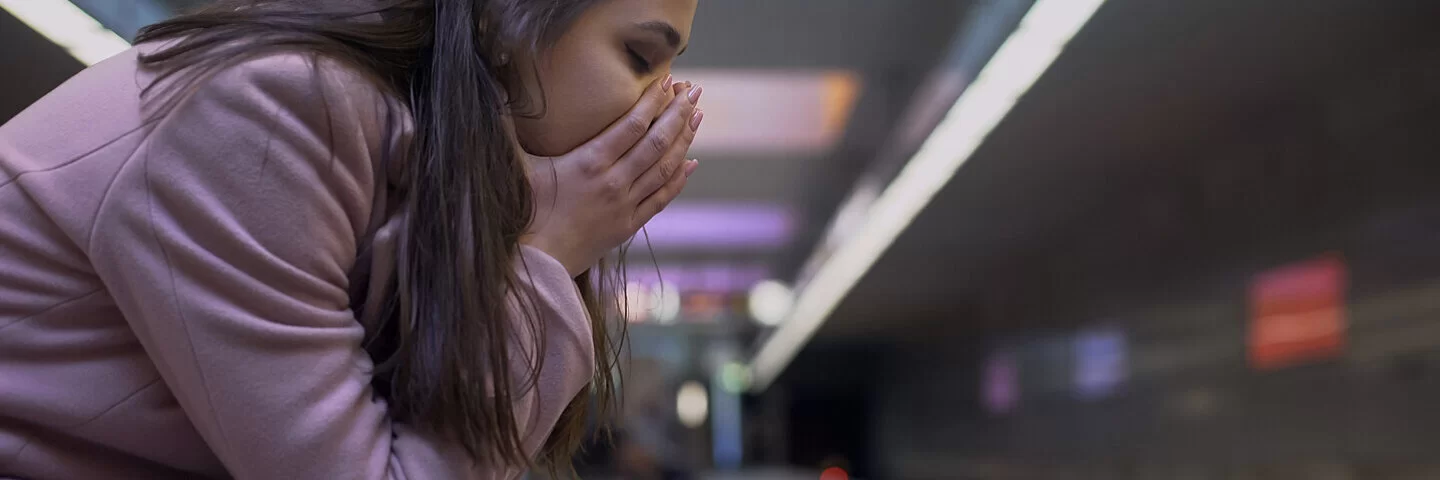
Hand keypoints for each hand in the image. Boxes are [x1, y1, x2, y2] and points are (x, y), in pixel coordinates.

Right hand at [523, 75, 703, 276]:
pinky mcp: (628, 225)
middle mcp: (614, 181)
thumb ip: (506, 129)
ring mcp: (625, 204)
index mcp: (589, 162)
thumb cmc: (523, 213)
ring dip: (684, 139)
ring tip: (697, 116)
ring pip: (665, 167)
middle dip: (678, 112)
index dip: (653, 101)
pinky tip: (691, 162)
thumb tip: (489, 92)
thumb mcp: (516, 168)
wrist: (535, 264)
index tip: (668, 81)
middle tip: (694, 90)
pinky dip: (679, 179)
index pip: (632, 124)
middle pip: (657, 141)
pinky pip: (662, 198)